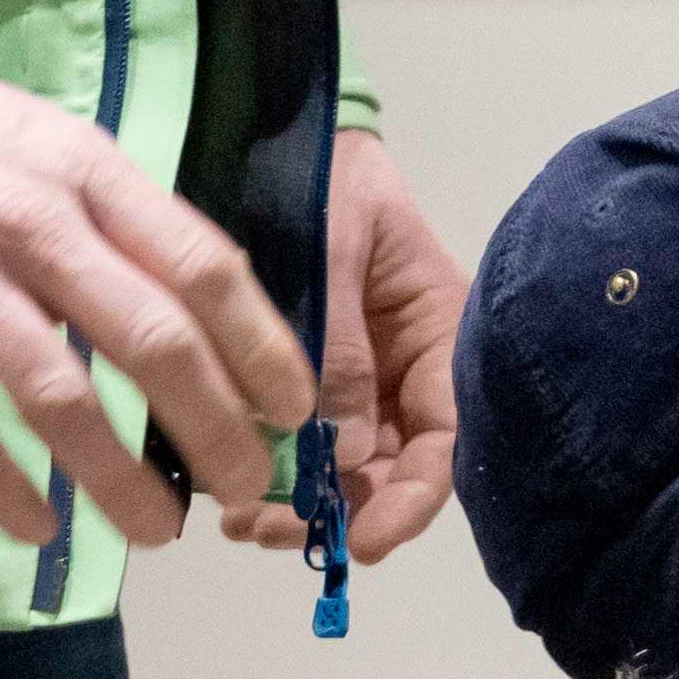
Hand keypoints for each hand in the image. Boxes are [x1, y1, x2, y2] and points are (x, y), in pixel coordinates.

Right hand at [0, 60, 308, 547]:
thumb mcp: (61, 150)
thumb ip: (127, 226)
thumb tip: (205, 323)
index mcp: (94, 176)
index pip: (204, 268)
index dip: (262, 347)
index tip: (294, 410)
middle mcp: (37, 225)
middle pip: (151, 341)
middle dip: (215, 428)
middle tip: (247, 486)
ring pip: (59, 396)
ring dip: (119, 478)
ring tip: (161, 532)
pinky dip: (0, 484)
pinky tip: (40, 531)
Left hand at [218, 128, 466, 566]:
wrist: (267, 139)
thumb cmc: (322, 180)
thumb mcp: (335, 251)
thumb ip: (340, 348)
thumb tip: (344, 453)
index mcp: (442, 333)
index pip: (447, 436)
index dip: (413, 497)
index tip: (365, 539)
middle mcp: (405, 372)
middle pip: (393, 470)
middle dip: (341, 512)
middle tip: (273, 528)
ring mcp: (355, 383)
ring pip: (342, 471)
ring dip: (300, 506)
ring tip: (244, 519)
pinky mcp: (302, 387)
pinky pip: (296, 448)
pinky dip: (269, 477)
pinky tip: (230, 491)